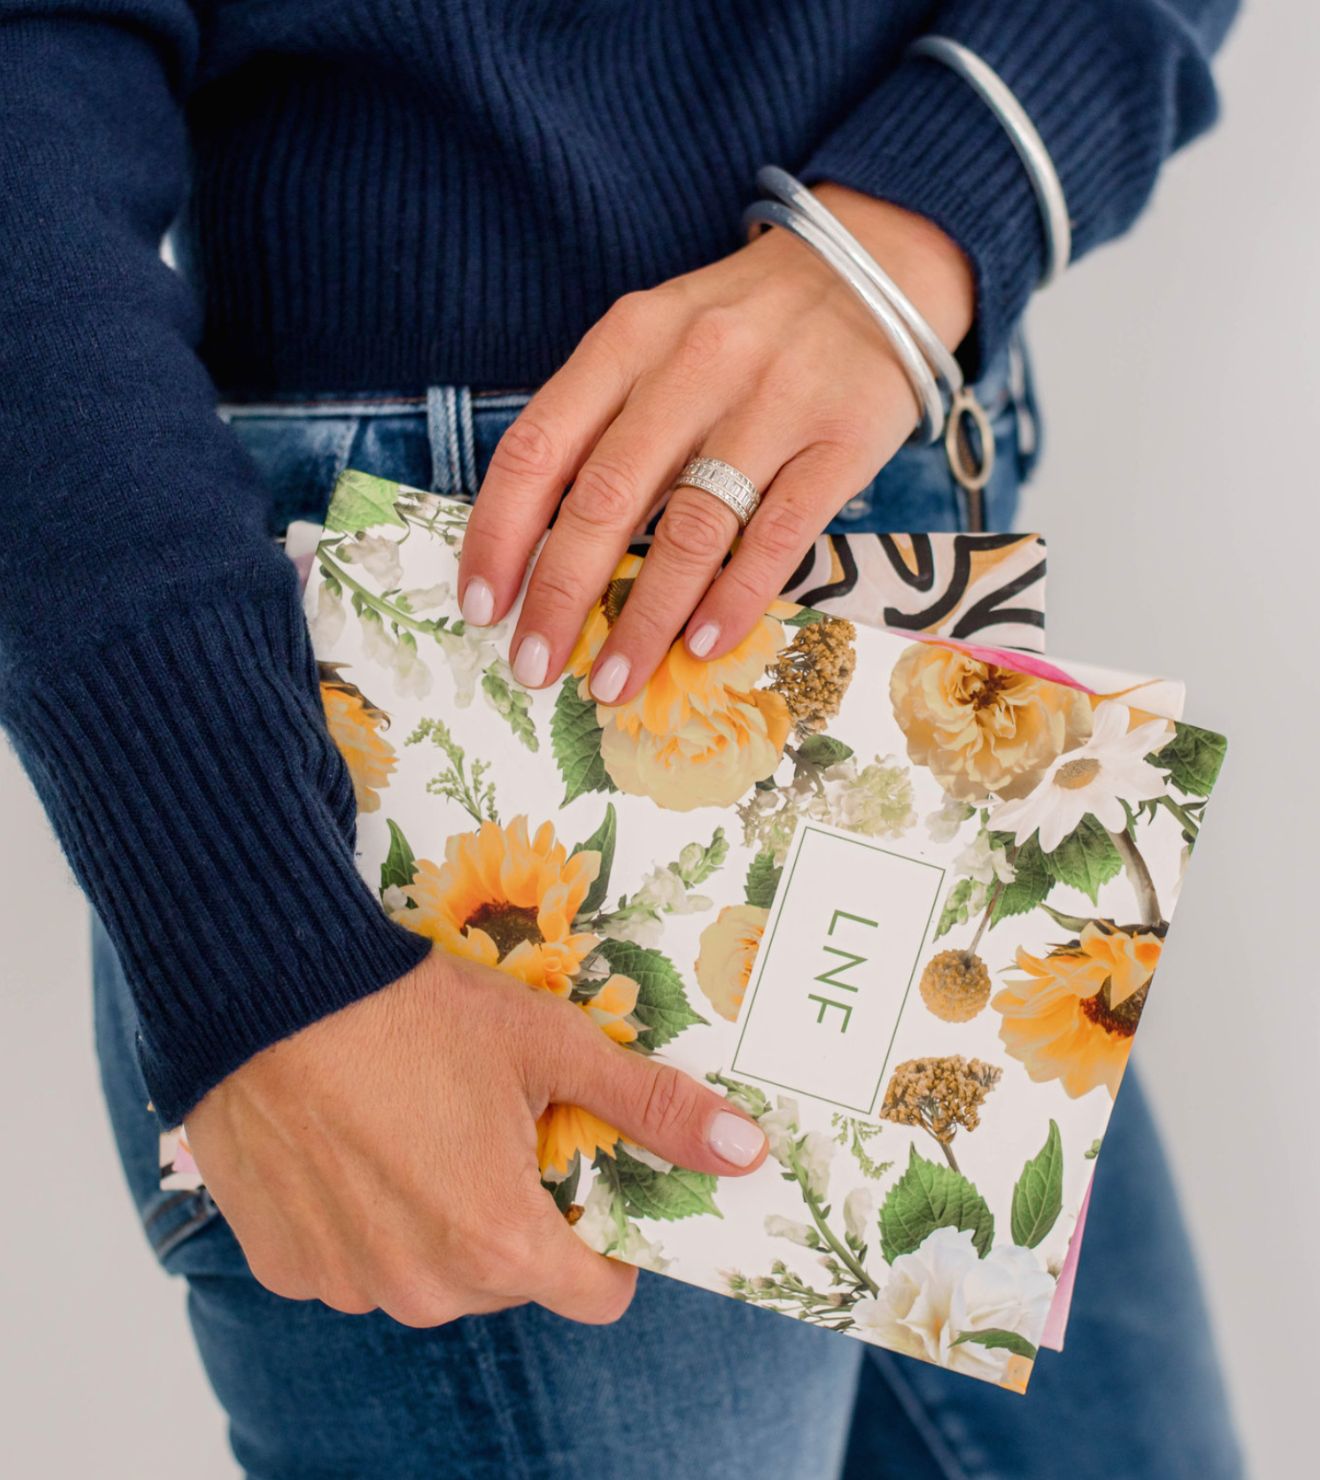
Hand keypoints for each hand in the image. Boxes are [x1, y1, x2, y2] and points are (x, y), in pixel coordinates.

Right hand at [183, 951, 766, 1324]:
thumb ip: (650, 1106)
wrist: (266, 989)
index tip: (584, 1175)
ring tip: (418, 1125)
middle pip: (511, 1278)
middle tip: (493, 1127)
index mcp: (500, 1245)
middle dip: (518, 1216)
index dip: (607, 1237)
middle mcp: (423, 1288)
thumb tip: (743, 1150)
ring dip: (437, 1219)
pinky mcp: (284, 1263)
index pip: (597, 1294)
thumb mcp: (550, 1045)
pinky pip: (354, 1261)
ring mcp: (348, 1283)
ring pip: (430, 1273)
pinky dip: (365, 1219)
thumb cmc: (415, 1012)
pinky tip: (354, 1141)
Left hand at [456, 186, 973, 704]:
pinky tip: (703, 646)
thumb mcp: (654, 340)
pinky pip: (778, 536)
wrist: (872, 268)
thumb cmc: (742, 325)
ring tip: (613, 681)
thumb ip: (600, 420)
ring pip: (691, 530)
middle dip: (560, 596)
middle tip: (534, 665)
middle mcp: (692, 366)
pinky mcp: (839, 443)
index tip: (481, 604)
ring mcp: (771, 405)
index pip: (539, 446)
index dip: (499, 533)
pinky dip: (735, 599)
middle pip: (605, 499)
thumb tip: (538, 541)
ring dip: (644, 619)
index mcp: (628, 340)